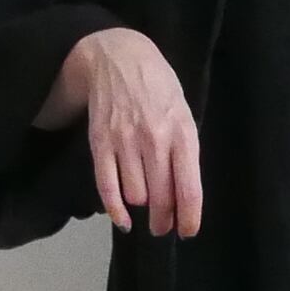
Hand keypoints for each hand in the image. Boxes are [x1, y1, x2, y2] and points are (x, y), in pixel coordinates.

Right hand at [49, 26, 199, 236]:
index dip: (189, 218)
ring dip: (142, 207)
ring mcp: (125, 141)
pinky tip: (123, 220)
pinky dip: (115, 210)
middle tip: (163, 227)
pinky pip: (107, 186)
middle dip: (164, 220)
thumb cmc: (160, 89)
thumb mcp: (184, 115)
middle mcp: (154, 140)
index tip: (187, 232)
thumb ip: (185, 153)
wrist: (119, 58)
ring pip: (136, 196)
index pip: (189, 189)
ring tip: (145, 205)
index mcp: (182, 134)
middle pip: (161, 198)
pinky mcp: (100, 142)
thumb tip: (184, 196)